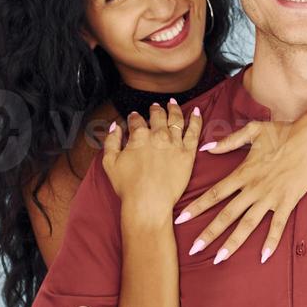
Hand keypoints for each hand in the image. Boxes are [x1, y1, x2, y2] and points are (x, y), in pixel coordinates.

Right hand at [101, 99, 202, 216]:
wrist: (148, 202)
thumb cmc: (128, 186)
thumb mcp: (109, 162)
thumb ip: (110, 141)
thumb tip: (115, 126)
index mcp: (139, 135)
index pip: (136, 120)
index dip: (134, 117)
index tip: (134, 117)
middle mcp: (158, 135)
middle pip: (157, 116)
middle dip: (155, 109)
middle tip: (155, 106)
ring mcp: (174, 143)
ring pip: (176, 119)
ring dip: (174, 109)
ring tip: (173, 103)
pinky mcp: (188, 153)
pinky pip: (194, 132)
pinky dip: (196, 119)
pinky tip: (197, 111)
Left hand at [174, 118, 306, 263]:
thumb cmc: (283, 132)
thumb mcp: (252, 131)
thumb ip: (228, 141)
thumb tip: (207, 148)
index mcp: (242, 173)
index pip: (214, 193)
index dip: (196, 207)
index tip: (180, 219)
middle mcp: (253, 189)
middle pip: (226, 215)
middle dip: (209, 233)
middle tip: (194, 250)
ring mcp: (270, 198)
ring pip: (247, 225)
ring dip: (233, 243)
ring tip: (220, 258)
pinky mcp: (287, 202)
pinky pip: (278, 226)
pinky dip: (271, 242)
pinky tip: (263, 257)